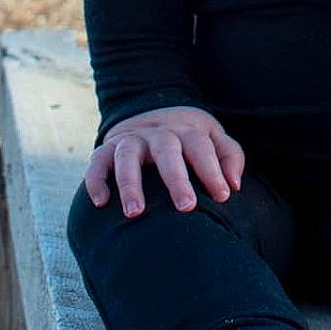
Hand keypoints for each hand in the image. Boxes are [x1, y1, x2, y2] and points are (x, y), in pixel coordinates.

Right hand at [84, 106, 244, 217]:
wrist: (149, 115)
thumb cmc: (188, 139)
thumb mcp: (212, 139)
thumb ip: (229, 156)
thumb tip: (234, 185)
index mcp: (186, 131)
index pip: (200, 146)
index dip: (212, 170)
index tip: (223, 196)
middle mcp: (157, 133)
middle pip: (166, 150)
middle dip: (176, 178)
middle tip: (187, 207)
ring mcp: (130, 140)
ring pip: (127, 155)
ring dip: (130, 183)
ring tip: (135, 214)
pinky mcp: (106, 150)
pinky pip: (97, 162)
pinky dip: (96, 180)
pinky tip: (101, 202)